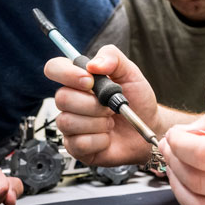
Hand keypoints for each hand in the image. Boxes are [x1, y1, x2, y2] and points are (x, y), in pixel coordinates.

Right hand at [44, 44, 158, 165]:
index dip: (67, 74)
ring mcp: (71, 124)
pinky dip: (100, 140)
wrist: (149, 128)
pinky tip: (107, 137)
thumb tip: (93, 63)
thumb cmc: (137, 100)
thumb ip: (113, 58)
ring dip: (98, 122)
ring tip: (110, 121)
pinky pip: (79, 143)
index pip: (54, 68)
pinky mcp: (76, 146)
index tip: (90, 81)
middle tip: (109, 106)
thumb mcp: (131, 72)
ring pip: (68, 122)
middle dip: (92, 104)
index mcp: (79, 79)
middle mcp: (71, 100)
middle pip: (61, 98)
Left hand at [159, 107, 204, 204]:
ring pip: (200, 204)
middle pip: (198, 179)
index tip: (173, 135)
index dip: (179, 144)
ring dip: (178, 183)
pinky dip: (194, 201)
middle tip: (169, 147)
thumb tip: (189, 130)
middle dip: (174, 161)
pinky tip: (192, 184)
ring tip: (175, 165)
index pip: (204, 153)